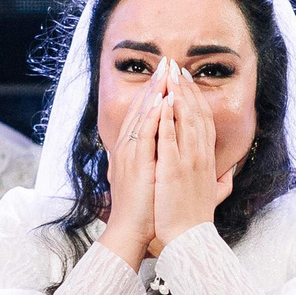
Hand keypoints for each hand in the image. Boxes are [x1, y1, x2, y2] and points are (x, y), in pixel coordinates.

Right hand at [100, 60, 164, 266]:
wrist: (130, 232)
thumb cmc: (143, 211)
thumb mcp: (148, 180)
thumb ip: (154, 164)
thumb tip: (161, 156)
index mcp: (132, 151)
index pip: (144, 115)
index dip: (155, 94)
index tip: (167, 77)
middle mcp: (128, 148)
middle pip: (141, 109)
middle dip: (155, 84)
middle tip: (167, 62)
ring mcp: (130, 155)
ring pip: (142, 116)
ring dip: (154, 92)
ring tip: (166, 72)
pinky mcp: (136, 164)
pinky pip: (144, 134)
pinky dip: (152, 116)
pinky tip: (161, 100)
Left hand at [152, 62, 230, 247]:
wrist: (188, 239)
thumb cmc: (195, 218)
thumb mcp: (213, 195)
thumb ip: (222, 180)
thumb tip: (230, 172)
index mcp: (207, 159)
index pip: (203, 121)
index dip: (195, 98)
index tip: (186, 82)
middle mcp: (200, 156)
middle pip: (195, 113)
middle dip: (185, 89)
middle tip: (176, 67)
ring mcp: (187, 161)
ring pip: (184, 120)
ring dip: (176, 94)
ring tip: (168, 75)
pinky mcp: (172, 169)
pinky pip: (169, 137)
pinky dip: (167, 117)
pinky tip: (162, 101)